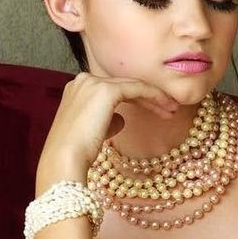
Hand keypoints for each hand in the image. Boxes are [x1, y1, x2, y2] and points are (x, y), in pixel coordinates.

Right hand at [38, 70, 181, 181]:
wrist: (65, 158)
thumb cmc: (76, 153)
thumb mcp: (92, 132)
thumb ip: (105, 120)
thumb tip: (119, 119)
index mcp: (77, 89)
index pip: (114, 89)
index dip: (137, 99)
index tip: (157, 111)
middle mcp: (83, 80)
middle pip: (124, 85)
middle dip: (148, 97)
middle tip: (169, 109)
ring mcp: (93, 83)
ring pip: (133, 85)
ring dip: (155, 97)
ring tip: (172, 110)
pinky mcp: (106, 90)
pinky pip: (137, 89)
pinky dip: (154, 96)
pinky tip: (167, 107)